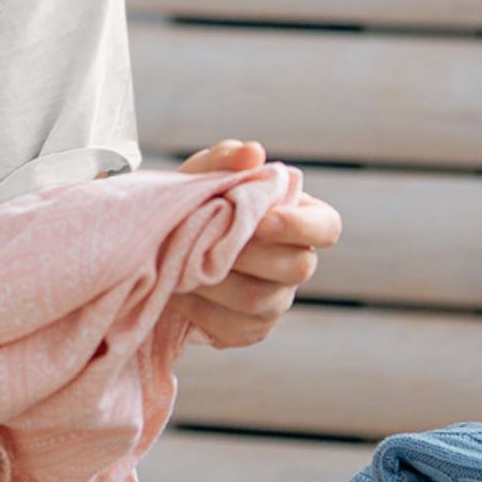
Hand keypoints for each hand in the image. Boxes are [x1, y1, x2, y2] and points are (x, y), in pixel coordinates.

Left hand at [166, 138, 341, 348]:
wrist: (155, 246)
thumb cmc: (191, 204)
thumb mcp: (200, 175)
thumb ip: (224, 159)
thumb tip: (253, 152)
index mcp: (296, 218)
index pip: (327, 226)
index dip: (302, 226)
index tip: (264, 220)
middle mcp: (294, 263)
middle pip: (298, 268)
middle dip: (249, 254)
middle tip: (207, 242)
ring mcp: (274, 301)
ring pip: (260, 300)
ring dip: (217, 281)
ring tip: (183, 263)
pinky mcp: (248, 330)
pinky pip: (233, 327)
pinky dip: (200, 309)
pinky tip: (178, 292)